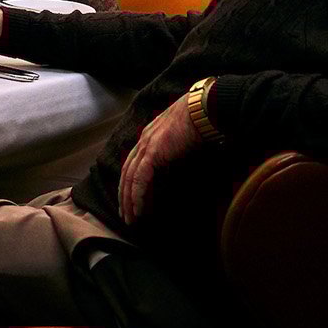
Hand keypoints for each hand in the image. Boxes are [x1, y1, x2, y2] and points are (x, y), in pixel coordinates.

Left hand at [119, 98, 201, 225]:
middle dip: (124, 195)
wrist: (202, 109)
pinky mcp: (153, 151)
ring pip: (130, 178)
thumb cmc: (199, 122)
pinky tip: (138, 208)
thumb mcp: (182, 140)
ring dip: (128, 200)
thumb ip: (174, 152)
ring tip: (130, 218)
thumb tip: (176, 168)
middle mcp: (143, 141)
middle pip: (126, 172)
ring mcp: (146, 145)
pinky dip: (137, 194)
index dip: (129, 183)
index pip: (133, 164)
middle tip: (125, 214)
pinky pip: (140, 178)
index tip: (129, 199)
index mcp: (149, 137)